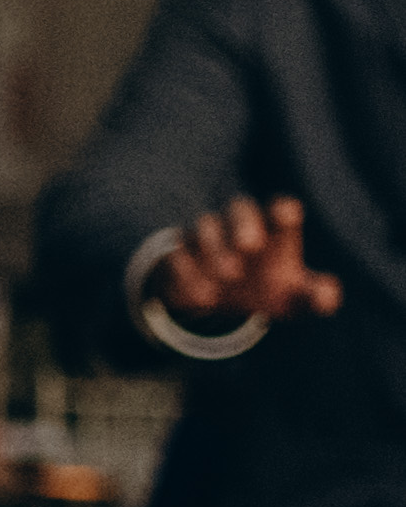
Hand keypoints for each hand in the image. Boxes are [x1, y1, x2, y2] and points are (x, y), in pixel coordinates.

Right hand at [155, 194, 343, 329]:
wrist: (218, 299)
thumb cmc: (268, 288)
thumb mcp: (296, 299)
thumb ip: (316, 296)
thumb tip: (327, 297)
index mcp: (275, 230)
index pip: (280, 209)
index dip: (283, 211)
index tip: (286, 216)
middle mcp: (239, 225)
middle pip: (240, 208)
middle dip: (244, 223)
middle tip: (250, 245)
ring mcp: (207, 237)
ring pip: (206, 226)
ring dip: (216, 248)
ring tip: (229, 276)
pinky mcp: (179, 255)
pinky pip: (178, 254)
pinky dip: (189, 272)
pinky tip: (203, 298)